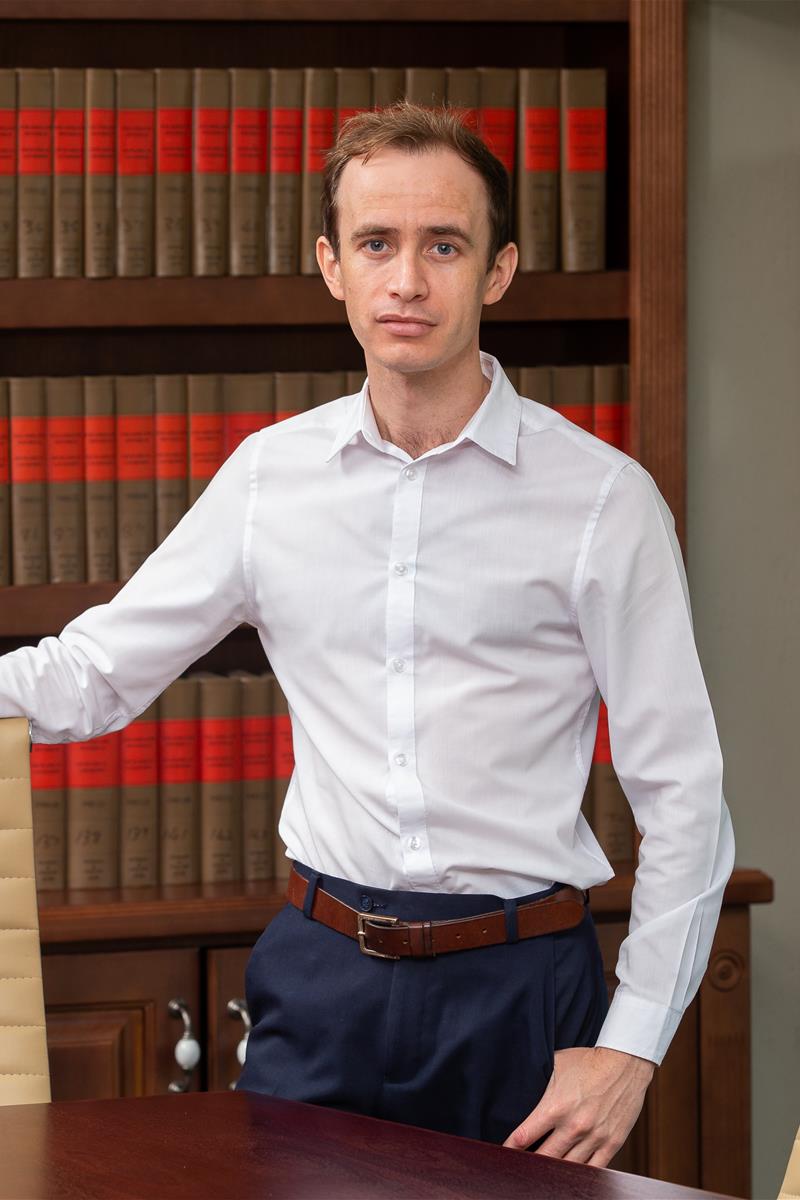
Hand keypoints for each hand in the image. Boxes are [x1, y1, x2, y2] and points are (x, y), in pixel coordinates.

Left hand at [502, 1045, 655, 1166]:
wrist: (625, 1063)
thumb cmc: (588, 1062)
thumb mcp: (557, 1065)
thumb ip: (539, 1081)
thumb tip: (519, 1084)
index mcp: (555, 1107)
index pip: (525, 1136)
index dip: (511, 1147)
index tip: (504, 1152)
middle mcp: (573, 1126)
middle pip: (544, 1158)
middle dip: (530, 1164)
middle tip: (521, 1167)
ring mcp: (593, 1137)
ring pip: (567, 1168)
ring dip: (554, 1172)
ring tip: (544, 1172)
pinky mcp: (611, 1144)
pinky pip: (593, 1169)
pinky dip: (580, 1173)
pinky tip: (571, 1173)